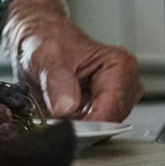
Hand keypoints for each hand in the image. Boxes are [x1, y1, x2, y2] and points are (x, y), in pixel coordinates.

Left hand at [4, 0, 142, 120]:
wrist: (39, 38)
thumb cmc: (48, 40)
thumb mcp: (47, 56)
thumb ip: (57, 83)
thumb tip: (66, 110)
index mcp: (120, 66)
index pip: (112, 109)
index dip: (88, 123)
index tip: (67, 126)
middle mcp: (125, 83)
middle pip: (108, 121)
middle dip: (81, 123)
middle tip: (56, 115)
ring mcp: (116, 97)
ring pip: (100, 127)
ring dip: (77, 123)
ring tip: (57, 106)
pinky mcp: (104, 106)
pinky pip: (91, 126)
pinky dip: (75, 122)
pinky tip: (62, 108)